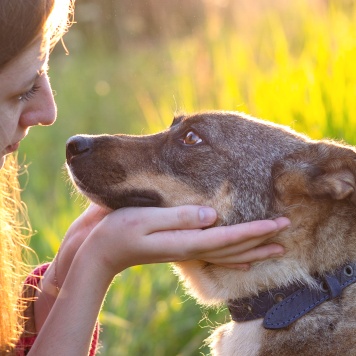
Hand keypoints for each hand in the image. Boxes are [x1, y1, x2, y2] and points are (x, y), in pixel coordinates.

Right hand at [82, 206, 288, 277]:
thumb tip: (211, 215)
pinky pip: (212, 253)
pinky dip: (231, 256)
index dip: (255, 231)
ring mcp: (184, 249)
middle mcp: (189, 247)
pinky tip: (240, 259)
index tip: (279, 225)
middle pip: (234, 248)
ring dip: (252, 249)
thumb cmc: (116, 230)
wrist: (98, 250)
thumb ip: (179, 217)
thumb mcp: (145, 219)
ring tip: (274, 247)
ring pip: (227, 252)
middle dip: (261, 240)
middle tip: (286, 230)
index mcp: (184, 240)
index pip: (228, 237)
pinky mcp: (178, 246)